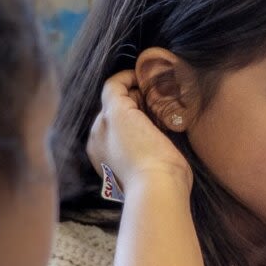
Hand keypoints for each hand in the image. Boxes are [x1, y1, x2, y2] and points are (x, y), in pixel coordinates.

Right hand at [88, 69, 192, 197]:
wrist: (156, 189)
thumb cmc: (163, 186)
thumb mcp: (155, 170)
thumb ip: (153, 154)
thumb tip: (167, 140)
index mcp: (105, 156)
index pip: (118, 127)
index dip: (137, 116)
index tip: (158, 112)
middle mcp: (98, 139)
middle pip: (115, 110)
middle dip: (137, 101)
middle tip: (162, 98)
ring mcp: (103, 125)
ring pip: (115, 97)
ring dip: (136, 89)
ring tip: (159, 88)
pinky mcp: (114, 113)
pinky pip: (115, 84)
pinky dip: (129, 76)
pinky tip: (147, 77)